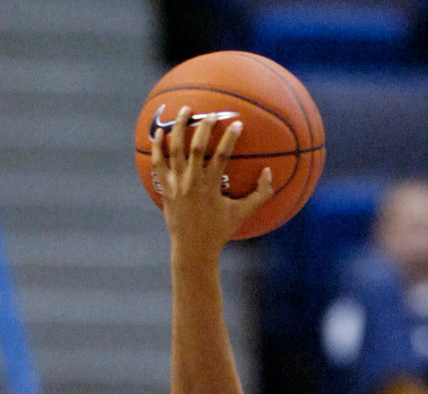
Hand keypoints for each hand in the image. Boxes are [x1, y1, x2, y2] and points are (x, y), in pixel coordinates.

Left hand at [151, 108, 272, 254]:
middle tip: (212, 114)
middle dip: (204, 126)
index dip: (230, 137)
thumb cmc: (219, 232)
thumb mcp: (242, 214)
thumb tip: (269, 172)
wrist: (193, 250)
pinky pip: (158, 163)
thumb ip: (260, 195)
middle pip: (196, 147)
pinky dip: (158, 147)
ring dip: (179, 128)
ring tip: (185, 110)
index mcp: (211, 188)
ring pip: (175, 150)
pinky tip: (159, 132)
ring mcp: (176, 185)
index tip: (238, 123)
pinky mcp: (165, 189)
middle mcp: (192, 183)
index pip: (222, 155)